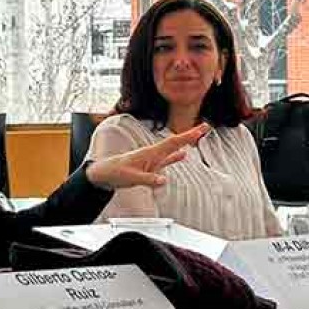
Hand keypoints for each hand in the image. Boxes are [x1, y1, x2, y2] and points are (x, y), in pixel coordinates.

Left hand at [85, 123, 210, 189]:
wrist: (103, 174)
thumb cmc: (115, 173)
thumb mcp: (131, 178)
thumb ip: (148, 179)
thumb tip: (164, 180)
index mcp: (150, 153)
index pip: (173, 142)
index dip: (188, 136)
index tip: (200, 129)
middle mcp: (153, 153)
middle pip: (175, 142)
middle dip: (190, 135)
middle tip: (205, 127)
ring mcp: (152, 159)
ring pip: (172, 149)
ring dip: (185, 143)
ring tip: (197, 137)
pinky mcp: (150, 166)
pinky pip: (166, 160)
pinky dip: (175, 157)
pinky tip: (183, 155)